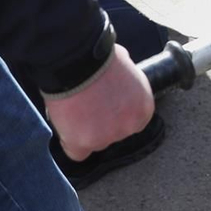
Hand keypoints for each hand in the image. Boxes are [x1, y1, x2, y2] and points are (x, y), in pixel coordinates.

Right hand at [45, 45, 154, 161]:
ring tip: (74, 107)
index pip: (132, 121)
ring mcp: (106, 137)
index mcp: (143, 108)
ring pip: (94, 142)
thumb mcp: (126, 67)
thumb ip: (128, 83)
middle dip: (101, 122)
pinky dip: (70, 142)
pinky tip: (66, 127)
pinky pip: (77, 153)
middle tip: (87, 104)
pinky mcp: (83, 143)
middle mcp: (129, 126)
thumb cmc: (100, 57)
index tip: (105, 105)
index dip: (116, 113)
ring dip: (84, 130)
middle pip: (113, 134)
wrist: (77, 61)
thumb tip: (122, 82)